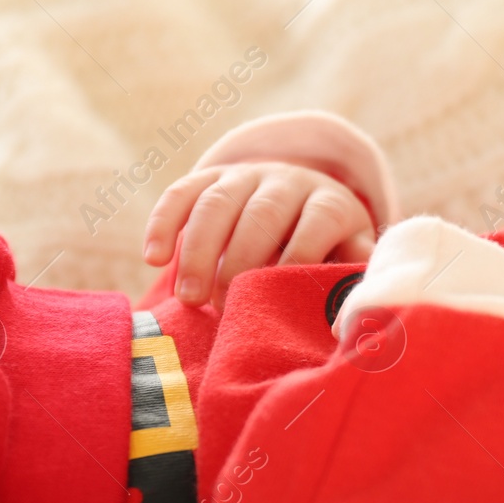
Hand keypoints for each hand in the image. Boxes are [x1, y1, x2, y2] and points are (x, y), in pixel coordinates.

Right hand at [143, 161, 375, 310]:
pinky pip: (183, 191)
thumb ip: (351, 285)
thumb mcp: (350, 260)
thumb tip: (344, 327)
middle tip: (222, 309)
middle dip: (239, 264)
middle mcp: (289, 181)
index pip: (315, 224)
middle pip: (261, 214)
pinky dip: (164, 222)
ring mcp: (247, 175)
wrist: (302, 201)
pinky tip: (153, 258)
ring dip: (198, 251)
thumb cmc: (329, 249)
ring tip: (188, 300)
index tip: (272, 304)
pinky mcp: (212, 176)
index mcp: (329, 203)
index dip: (293, 263)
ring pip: (217, 202)